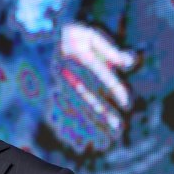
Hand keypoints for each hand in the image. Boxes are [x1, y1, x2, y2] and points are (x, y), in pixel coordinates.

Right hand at [46, 22, 135, 152]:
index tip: (126, 102)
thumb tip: (130, 62)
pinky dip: (71, 125)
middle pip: (85, 94)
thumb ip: (110, 51)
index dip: (112, 88)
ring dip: (89, 122)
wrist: (43, 36)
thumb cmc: (75, 36)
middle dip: (102, 111)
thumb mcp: (92, 36)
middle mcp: (64, 70)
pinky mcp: (52, 90)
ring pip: (74, 105)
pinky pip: (62, 110)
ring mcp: (56, 82)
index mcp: (76, 54)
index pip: (97, 74)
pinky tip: (82, 138)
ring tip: (103, 137)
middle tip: (117, 126)